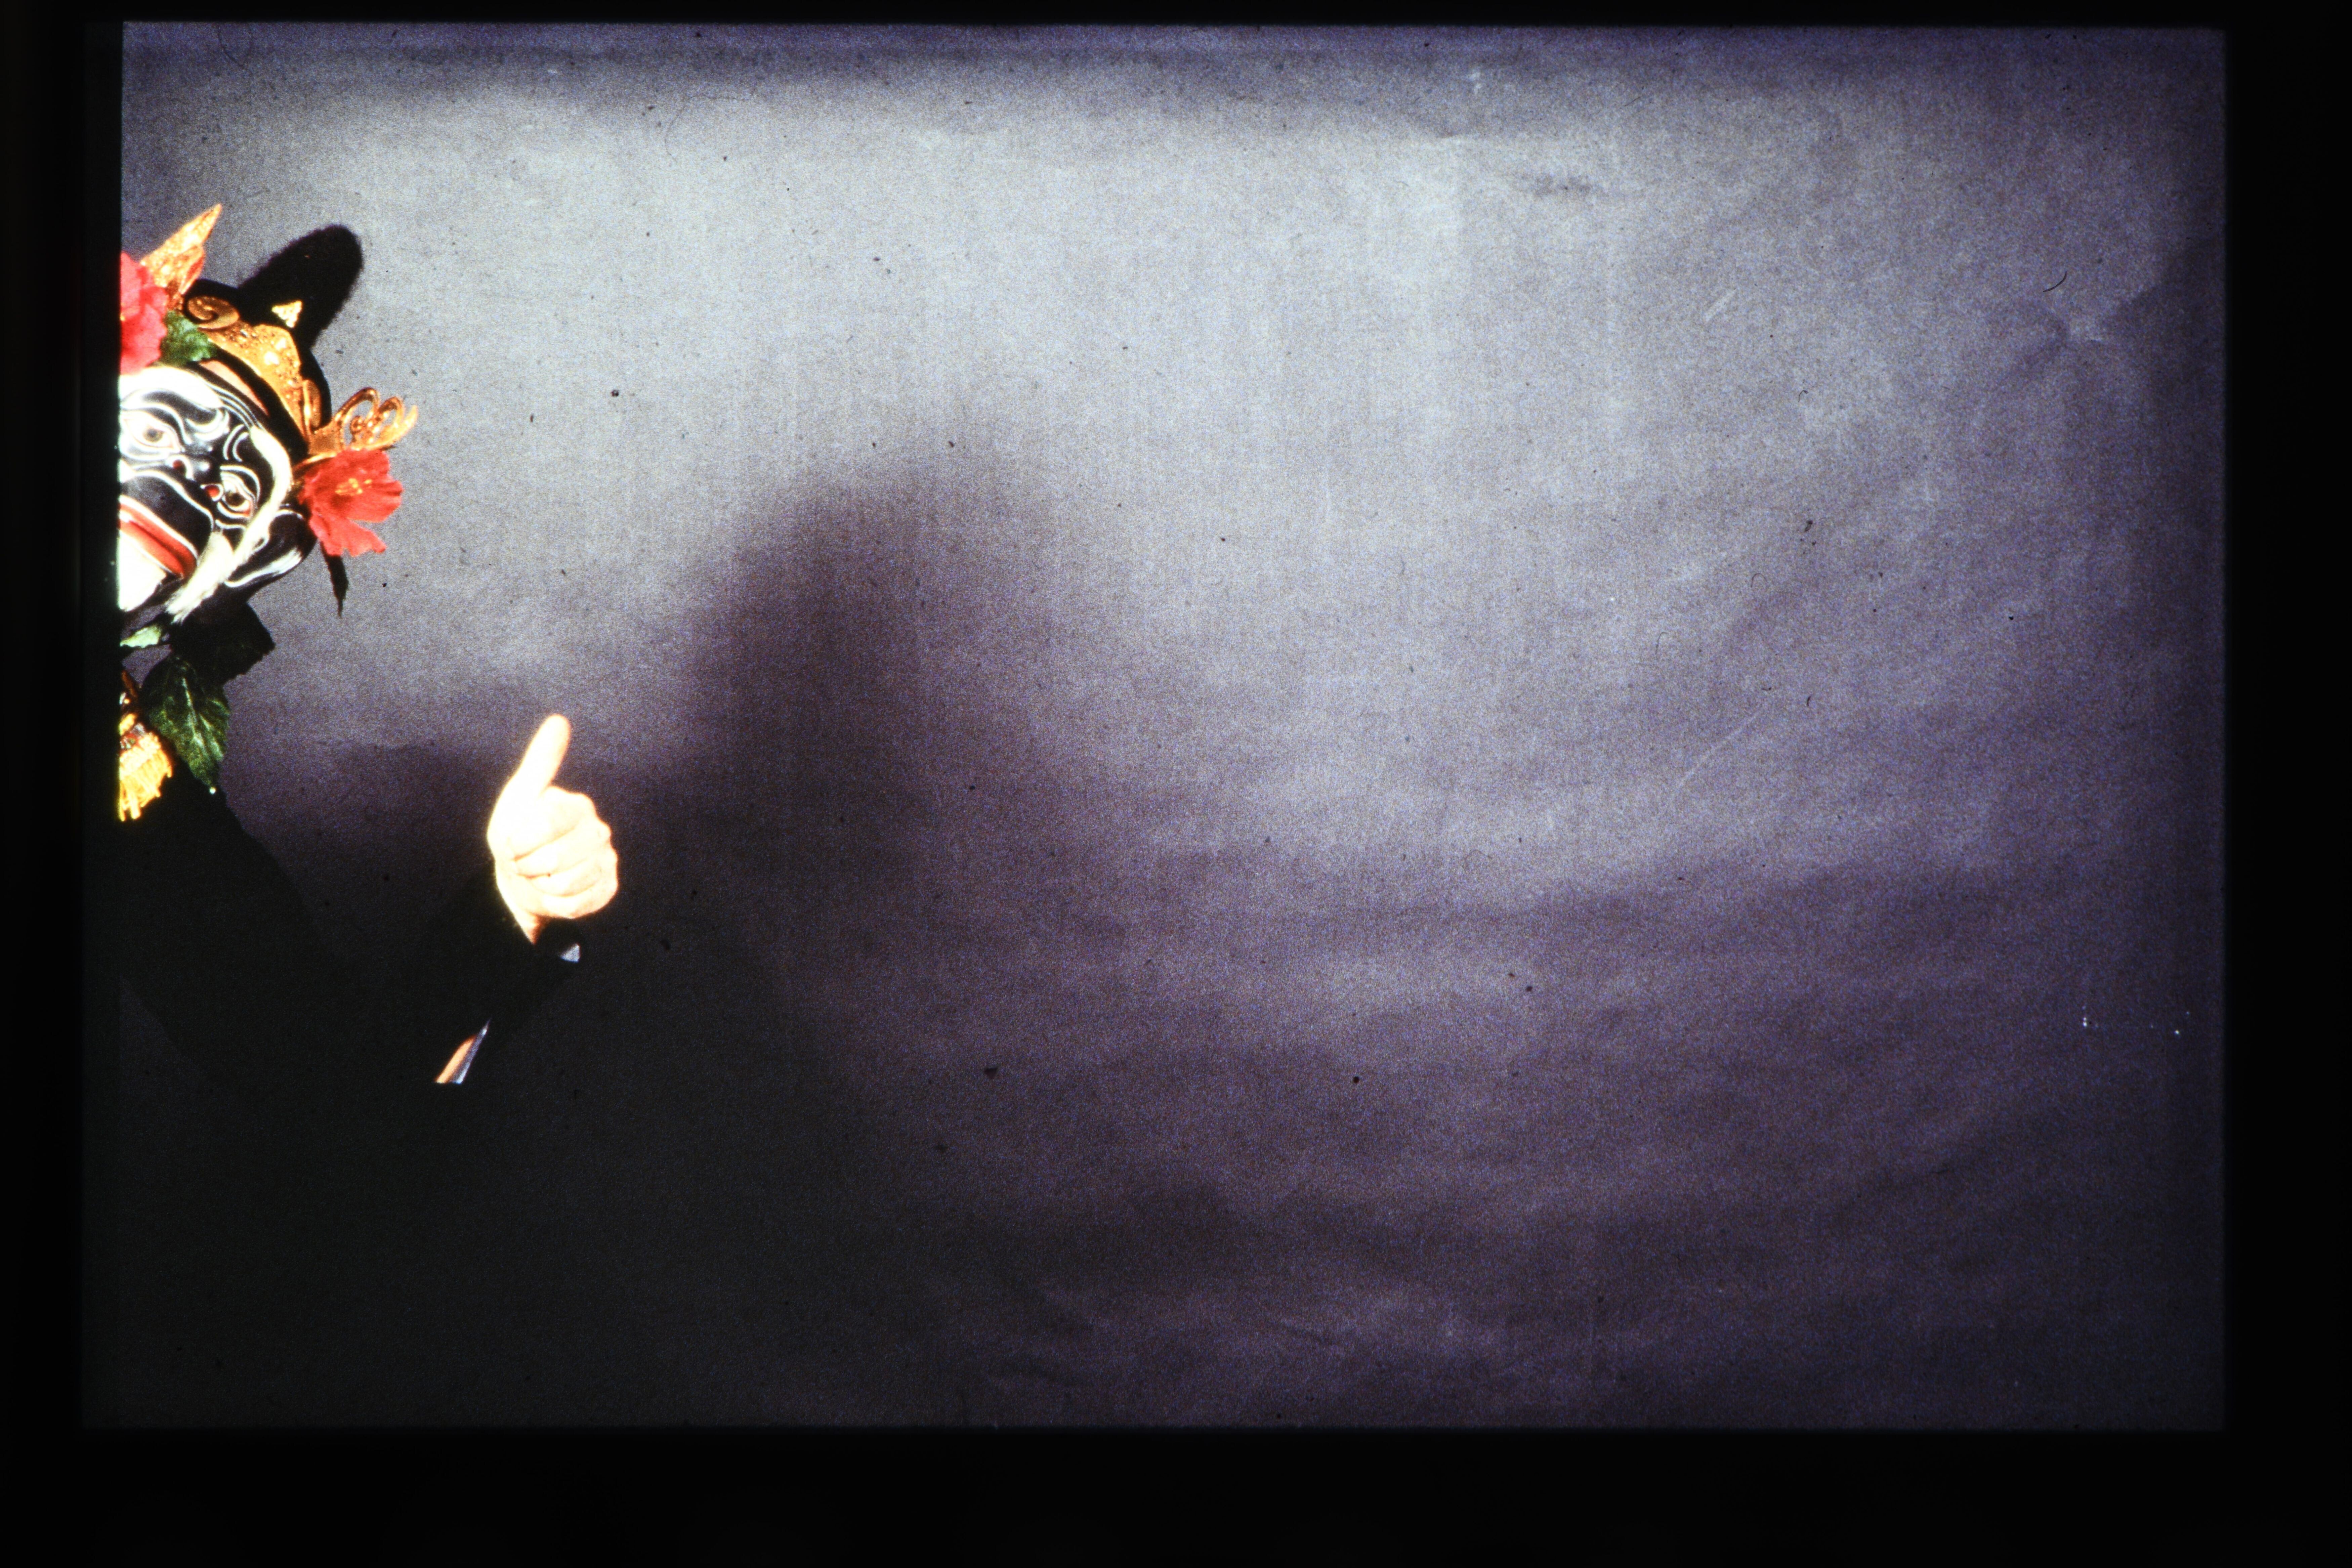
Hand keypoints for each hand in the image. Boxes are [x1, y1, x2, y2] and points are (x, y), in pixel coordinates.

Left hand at [488, 714, 617, 941]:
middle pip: (557, 856)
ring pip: (569, 882)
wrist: (521, 880)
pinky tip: (554, 892)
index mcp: (577, 806)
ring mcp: (605, 860)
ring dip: (542, 886)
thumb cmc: (518, 835)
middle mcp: (598, 830)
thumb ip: (540, 761)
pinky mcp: (607, 887)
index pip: (548, 823)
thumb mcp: (519, 798)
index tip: (513, 843)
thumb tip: (560, 720)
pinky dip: (557, 903)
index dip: (522, 840)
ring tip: (540, 877)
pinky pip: (580, 903)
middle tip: (525, 862)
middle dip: (529, 866)